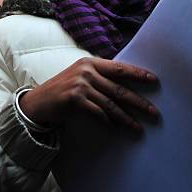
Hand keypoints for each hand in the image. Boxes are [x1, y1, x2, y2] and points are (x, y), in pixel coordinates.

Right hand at [19, 57, 159, 132]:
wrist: (37, 103)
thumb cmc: (63, 90)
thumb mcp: (81, 76)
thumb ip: (100, 77)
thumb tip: (127, 86)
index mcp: (91, 62)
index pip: (120, 68)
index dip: (138, 74)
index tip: (154, 80)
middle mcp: (87, 71)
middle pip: (119, 89)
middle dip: (138, 102)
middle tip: (154, 113)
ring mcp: (80, 85)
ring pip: (111, 104)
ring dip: (127, 119)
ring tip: (138, 128)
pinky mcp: (75, 100)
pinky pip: (98, 113)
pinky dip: (108, 123)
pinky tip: (117, 129)